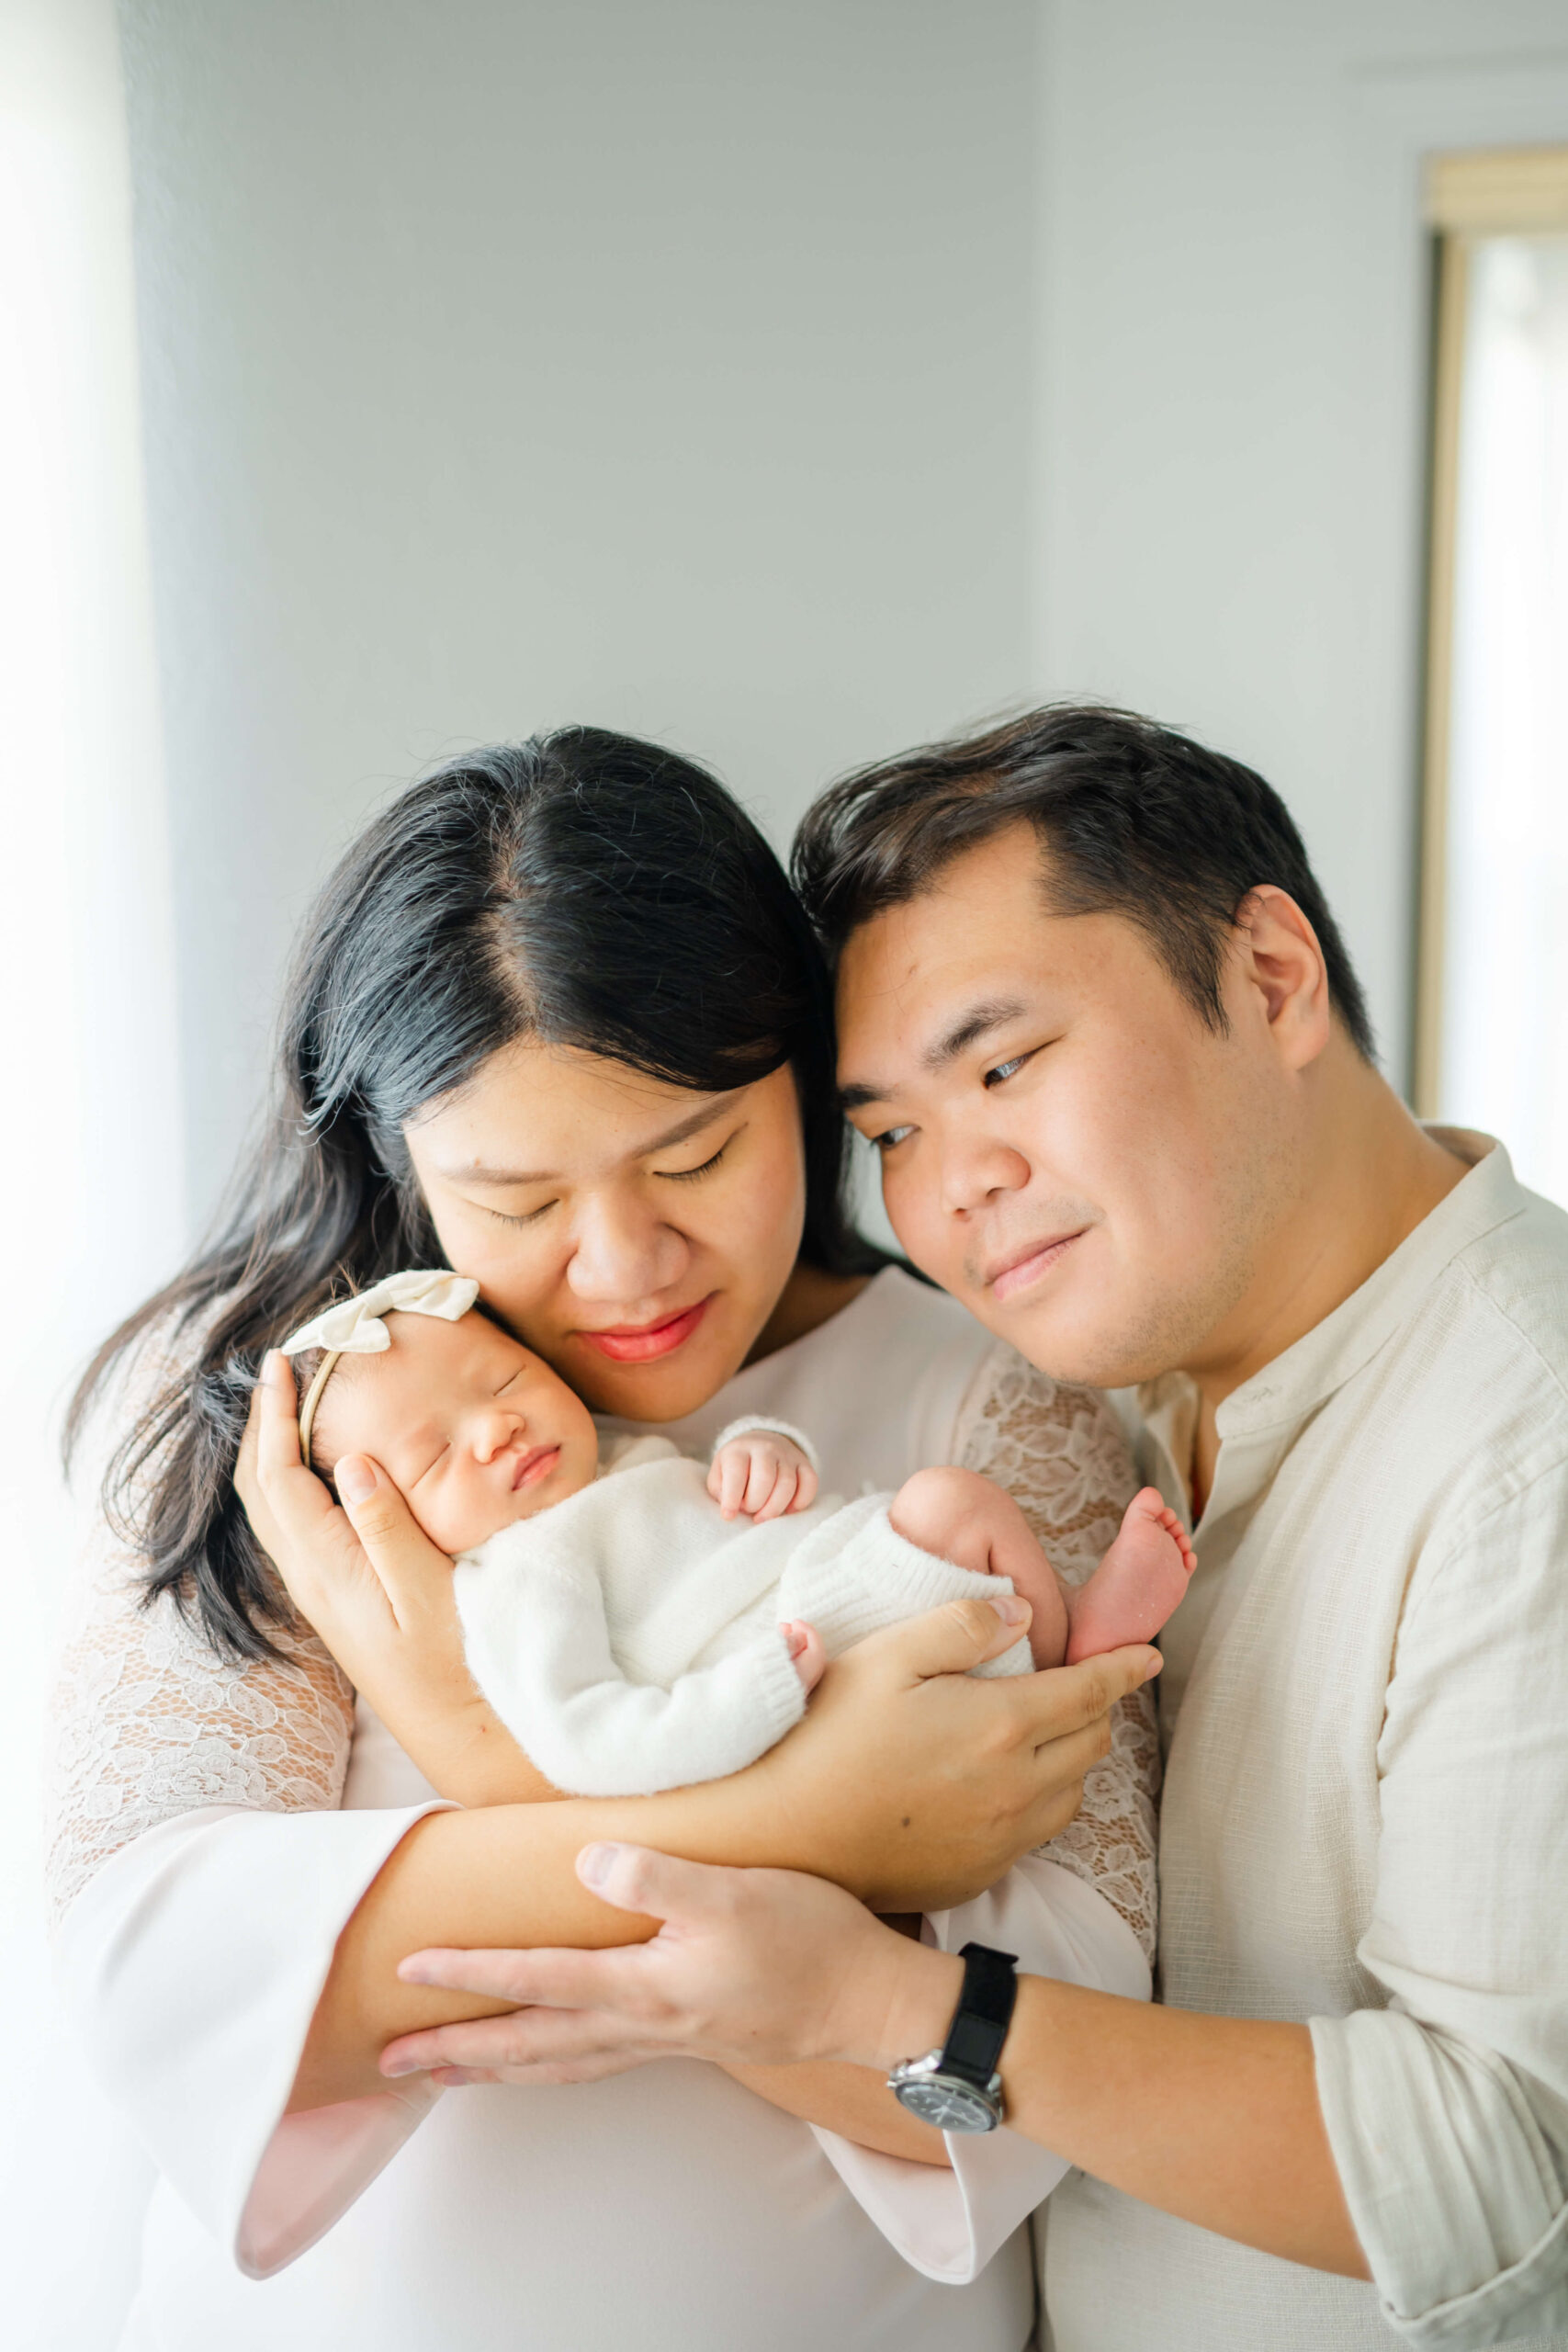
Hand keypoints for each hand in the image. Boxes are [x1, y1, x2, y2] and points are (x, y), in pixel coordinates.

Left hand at [236, 1351, 552, 1804]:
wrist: (459, 1728)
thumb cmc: (455, 1662)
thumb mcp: (429, 1591)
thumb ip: (386, 1526)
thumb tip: (350, 1461)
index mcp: (328, 1567)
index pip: (278, 1476)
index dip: (274, 1415)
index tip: (284, 1362)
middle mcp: (311, 1577)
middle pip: (260, 1488)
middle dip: (263, 1422)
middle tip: (285, 1369)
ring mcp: (321, 1590)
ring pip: (273, 1506)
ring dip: (274, 1449)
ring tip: (296, 1403)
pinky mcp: (337, 1598)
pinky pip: (295, 1524)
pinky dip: (295, 1478)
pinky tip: (325, 1464)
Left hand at [380, 1843, 960, 2087]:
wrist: (872, 2001)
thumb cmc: (808, 1939)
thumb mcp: (736, 1890)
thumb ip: (659, 1876)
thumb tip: (588, 1860)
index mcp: (646, 1986)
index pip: (538, 1979)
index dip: (471, 1972)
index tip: (408, 1970)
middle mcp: (643, 2024)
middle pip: (530, 2045)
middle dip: (456, 2051)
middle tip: (388, 2061)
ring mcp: (665, 2039)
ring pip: (557, 2062)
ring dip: (494, 2068)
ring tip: (442, 2073)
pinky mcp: (687, 2037)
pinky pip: (593, 2060)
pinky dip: (549, 2064)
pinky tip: (546, 2057)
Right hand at [685, 1596, 1158, 1912]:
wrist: (785, 1834)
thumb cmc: (828, 1734)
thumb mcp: (888, 1655)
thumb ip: (962, 1626)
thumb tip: (1023, 1615)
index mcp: (1002, 1725)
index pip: (1089, 1690)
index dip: (1124, 1667)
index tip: (1148, 1654)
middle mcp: (1017, 1788)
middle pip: (1091, 1743)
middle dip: (1096, 1709)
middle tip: (1079, 1685)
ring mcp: (1001, 1839)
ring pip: (1072, 1794)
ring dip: (1070, 1758)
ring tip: (1040, 1734)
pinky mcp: (979, 1874)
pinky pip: (1036, 1835)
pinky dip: (1038, 1803)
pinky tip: (1001, 1786)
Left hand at [707, 1430, 818, 1520]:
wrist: (760, 1444)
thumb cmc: (736, 1468)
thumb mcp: (719, 1474)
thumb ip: (720, 1491)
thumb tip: (731, 1509)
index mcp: (738, 1450)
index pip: (736, 1473)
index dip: (732, 1498)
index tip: (728, 1516)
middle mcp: (765, 1448)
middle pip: (765, 1479)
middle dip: (755, 1504)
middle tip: (749, 1512)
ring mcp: (787, 1455)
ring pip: (787, 1484)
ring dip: (775, 1508)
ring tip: (763, 1517)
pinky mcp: (805, 1463)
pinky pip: (810, 1483)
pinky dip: (801, 1502)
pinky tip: (788, 1510)